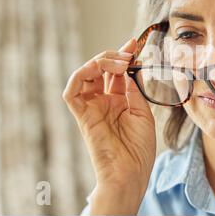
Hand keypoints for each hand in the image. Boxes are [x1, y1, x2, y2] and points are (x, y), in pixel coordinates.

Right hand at [62, 39, 155, 213]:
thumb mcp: (143, 113)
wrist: (130, 171)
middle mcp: (103, 101)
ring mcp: (91, 107)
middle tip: (128, 53)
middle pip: (100, 69)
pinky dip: (80, 74)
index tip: (133, 44)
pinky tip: (97, 68)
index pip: (115, 73)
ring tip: (120, 62)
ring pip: (84, 74)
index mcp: (118, 101)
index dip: (122, 57)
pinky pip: (71, 91)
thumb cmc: (140, 147)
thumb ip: (133, 90)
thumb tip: (130, 68)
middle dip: (113, 56)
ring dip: (100, 62)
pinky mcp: (81, 114)